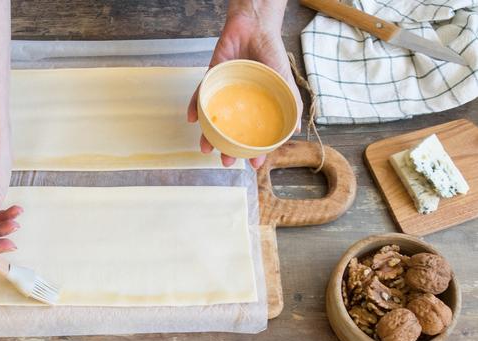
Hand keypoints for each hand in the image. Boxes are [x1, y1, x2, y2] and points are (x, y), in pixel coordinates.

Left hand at [187, 2, 301, 168]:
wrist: (255, 27)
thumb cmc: (272, 54)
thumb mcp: (286, 81)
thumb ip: (291, 104)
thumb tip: (296, 130)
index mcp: (257, 107)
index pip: (254, 133)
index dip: (254, 150)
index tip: (253, 165)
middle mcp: (238, 103)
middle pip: (230, 131)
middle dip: (227, 149)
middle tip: (227, 162)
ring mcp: (223, 92)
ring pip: (213, 119)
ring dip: (208, 135)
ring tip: (206, 148)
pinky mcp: (210, 79)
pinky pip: (199, 96)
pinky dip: (194, 108)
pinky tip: (192, 119)